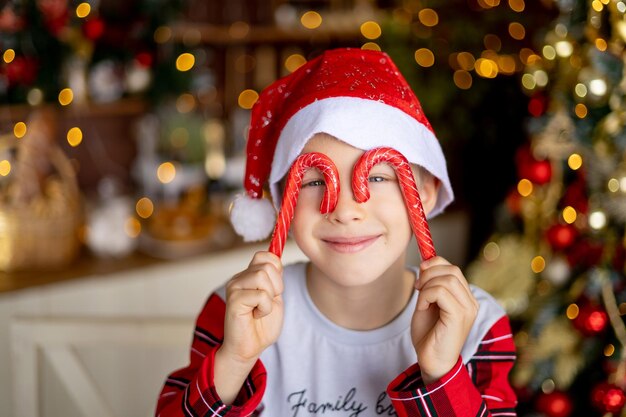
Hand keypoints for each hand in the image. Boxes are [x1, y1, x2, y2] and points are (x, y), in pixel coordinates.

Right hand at [215, 251, 283, 402]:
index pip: (264, 256)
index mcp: (248, 276)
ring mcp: (234, 288)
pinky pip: (261, 295)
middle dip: (277, 286)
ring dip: (270, 297)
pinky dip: (265, 308)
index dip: (276, 269)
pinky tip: (256, 316)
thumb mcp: (274, 297)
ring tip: (261, 309)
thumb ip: (274, 278)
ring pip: (263, 276)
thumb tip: (277, 257)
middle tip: (268, 302)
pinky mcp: (234, 300)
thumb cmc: (262, 325)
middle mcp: (238, 278)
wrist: (249, 348)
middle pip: (267, 265)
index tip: (275, 289)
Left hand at [411, 256, 477, 383]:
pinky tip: (423, 308)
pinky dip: (426, 296)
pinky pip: (440, 292)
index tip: (420, 277)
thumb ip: (430, 284)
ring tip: (421, 301)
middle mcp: (471, 302)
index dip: (434, 265)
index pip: (453, 268)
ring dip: (427, 286)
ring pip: (447, 279)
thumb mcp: (428, 303)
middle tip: (418, 288)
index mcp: (465, 298)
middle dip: (429, 273)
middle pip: (452, 270)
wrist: (431, 361)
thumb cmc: (428, 335)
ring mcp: (467, 309)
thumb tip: (426, 263)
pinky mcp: (459, 316)